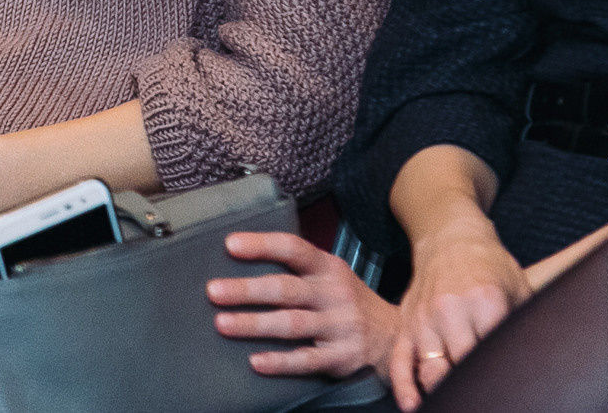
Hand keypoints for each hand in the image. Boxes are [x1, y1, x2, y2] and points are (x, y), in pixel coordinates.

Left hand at [209, 231, 397, 379]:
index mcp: (328, 268)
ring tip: (222, 324)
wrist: (394, 338)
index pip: (293, 249)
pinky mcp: (342, 358)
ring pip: (292, 324)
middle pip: (286, 289)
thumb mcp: (331, 275)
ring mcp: (340, 326)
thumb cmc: (346, 301)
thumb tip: (240, 258)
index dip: (262, 245)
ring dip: (255, 324)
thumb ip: (297, 268)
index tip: (230, 245)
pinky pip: (307, 360)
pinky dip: (280, 362)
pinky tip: (256, 361)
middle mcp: (335, 294)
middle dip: (247, 290)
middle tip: (213, 291)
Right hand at [390, 221, 528, 407]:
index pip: (494, 354)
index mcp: (485, 301)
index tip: (509, 391)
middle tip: (485, 400)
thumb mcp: (520, 287)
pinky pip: (398, 361)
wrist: (450, 238)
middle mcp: (450, 310)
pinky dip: (404, 387)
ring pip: (431, 371)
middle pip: (461, 369)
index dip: (502, 379)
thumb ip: (526, 323)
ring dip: (443, 393)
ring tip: (457, 403)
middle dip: (475, 389)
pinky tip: (413, 405)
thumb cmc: (489, 266)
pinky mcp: (406, 324)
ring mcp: (424, 319)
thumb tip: (540, 357)